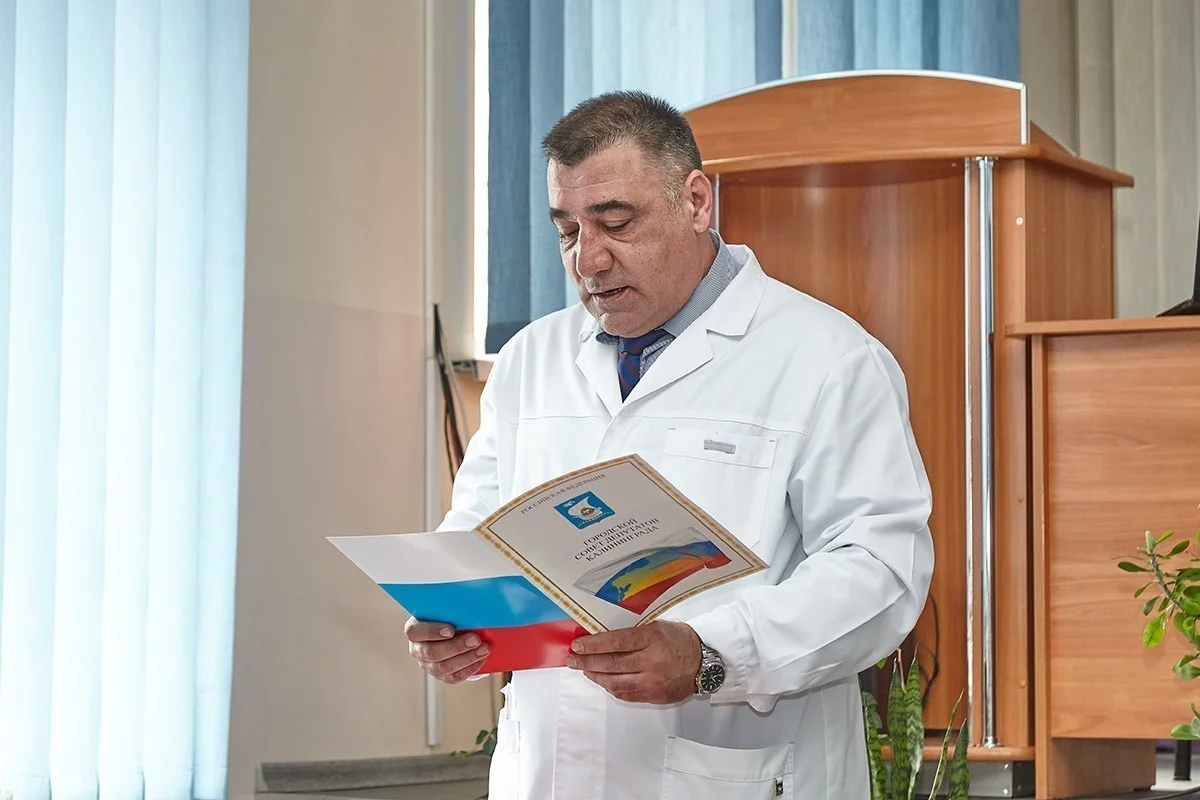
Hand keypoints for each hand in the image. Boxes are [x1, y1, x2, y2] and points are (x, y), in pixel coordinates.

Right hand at [404, 617, 490, 683]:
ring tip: (484, 649)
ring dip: (467, 659)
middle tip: (475, 639)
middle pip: (432, 652)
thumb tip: (471, 606)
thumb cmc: (447, 616)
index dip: (432, 632)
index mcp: (414, 629)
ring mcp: (427, 664)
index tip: (451, 630)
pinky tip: (481, 659)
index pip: (415, 632)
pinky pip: (453, 677)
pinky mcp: (440, 675)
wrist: (452, 629)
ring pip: (443, 667)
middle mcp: (418, 648)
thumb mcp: (445, 609)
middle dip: (456, 647)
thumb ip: (452, 609)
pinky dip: (469, 669)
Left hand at [565, 620, 700, 703]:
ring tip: (583, 670)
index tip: (577, 645)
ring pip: (615, 682)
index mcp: (652, 638)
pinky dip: (610, 687)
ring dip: (595, 676)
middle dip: (587, 662)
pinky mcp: (654, 696)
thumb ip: (633, 634)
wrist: (705, 661)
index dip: (594, 645)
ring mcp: (653, 681)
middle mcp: (652, 661)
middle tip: (572, 659)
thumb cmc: (679, 640)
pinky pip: (626, 694)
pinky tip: (602, 680)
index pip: (616, 642)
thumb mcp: (657, 627)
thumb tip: (603, 639)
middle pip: (612, 663)